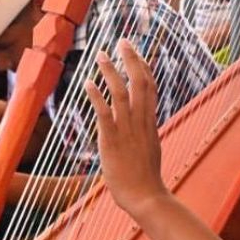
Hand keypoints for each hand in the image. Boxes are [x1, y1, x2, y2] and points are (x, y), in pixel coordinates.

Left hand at [85, 39, 169, 215]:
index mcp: (150, 124)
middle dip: (131, 60)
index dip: (143, 67)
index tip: (136, 52)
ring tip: (101, 55)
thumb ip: (144, 135)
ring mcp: (128, 131)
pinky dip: (97, 97)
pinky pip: (105, 114)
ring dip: (111, 72)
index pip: (150, 88)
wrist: (147, 198)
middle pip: (140, 83)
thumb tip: (140, 128)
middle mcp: (141, 123)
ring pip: (122, 94)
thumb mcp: (149, 150)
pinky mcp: (112, 142)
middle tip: (122, 41)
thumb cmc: (146, 180)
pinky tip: (88, 84)